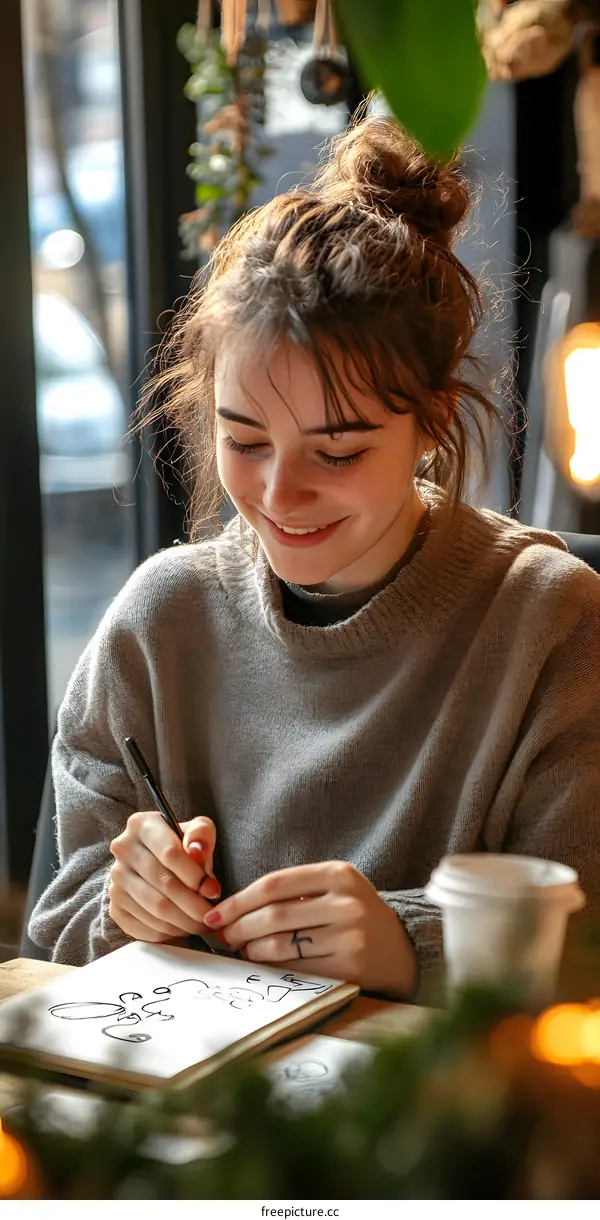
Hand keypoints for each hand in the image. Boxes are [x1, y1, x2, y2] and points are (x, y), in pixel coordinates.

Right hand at [109, 812, 220, 942]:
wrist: (155, 862)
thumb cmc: (182, 846)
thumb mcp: (197, 831)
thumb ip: (202, 835)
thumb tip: (197, 851)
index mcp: (141, 825)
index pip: (169, 853)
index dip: (195, 876)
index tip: (213, 890)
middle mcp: (123, 850)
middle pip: (164, 884)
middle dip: (194, 905)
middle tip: (212, 915)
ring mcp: (116, 881)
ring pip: (156, 908)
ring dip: (185, 922)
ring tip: (202, 924)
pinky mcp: (115, 907)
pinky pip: (144, 927)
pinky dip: (168, 933)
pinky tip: (182, 928)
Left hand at [203, 861, 416, 998]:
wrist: (400, 948)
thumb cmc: (354, 915)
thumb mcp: (332, 889)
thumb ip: (292, 892)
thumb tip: (232, 912)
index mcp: (339, 874)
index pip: (274, 883)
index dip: (238, 900)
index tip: (216, 913)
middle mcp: (347, 903)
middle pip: (274, 915)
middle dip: (239, 927)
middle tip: (222, 935)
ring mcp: (350, 936)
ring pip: (282, 944)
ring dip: (251, 949)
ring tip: (241, 950)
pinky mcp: (350, 968)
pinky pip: (296, 969)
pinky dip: (271, 967)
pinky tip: (262, 964)